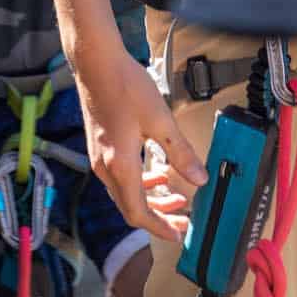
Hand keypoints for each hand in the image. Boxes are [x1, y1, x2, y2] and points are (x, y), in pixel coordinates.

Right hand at [74, 37, 206, 239]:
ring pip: (126, 192)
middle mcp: (106, 168)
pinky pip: (120, 177)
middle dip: (159, 216)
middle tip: (184, 218)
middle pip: (131, 207)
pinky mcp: (99, 147)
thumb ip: (180, 152)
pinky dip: (140, 182)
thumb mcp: (160, 119)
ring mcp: (99, 158)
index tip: (179, 234)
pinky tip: (157, 171)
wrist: (95, 62)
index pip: (138, 213)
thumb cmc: (126, 86)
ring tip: (176, 197)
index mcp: (120, 166)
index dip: (159, 227)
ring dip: (151, 198)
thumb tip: (200, 180)